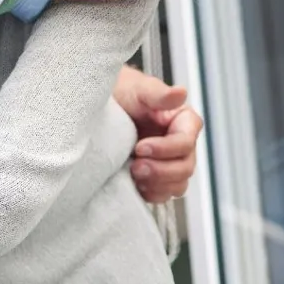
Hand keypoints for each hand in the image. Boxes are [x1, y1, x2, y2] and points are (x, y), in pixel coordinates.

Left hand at [113, 66, 201, 202]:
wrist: (98, 110)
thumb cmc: (121, 93)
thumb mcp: (137, 89)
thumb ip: (158, 93)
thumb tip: (181, 93)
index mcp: (183, 122)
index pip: (185, 142)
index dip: (166, 149)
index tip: (140, 147)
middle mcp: (180, 144)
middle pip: (185, 168)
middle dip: (160, 170)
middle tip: (135, 166)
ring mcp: (168, 163)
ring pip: (177, 185)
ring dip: (156, 184)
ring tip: (133, 174)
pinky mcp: (155, 178)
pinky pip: (162, 195)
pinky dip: (150, 193)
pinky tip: (133, 184)